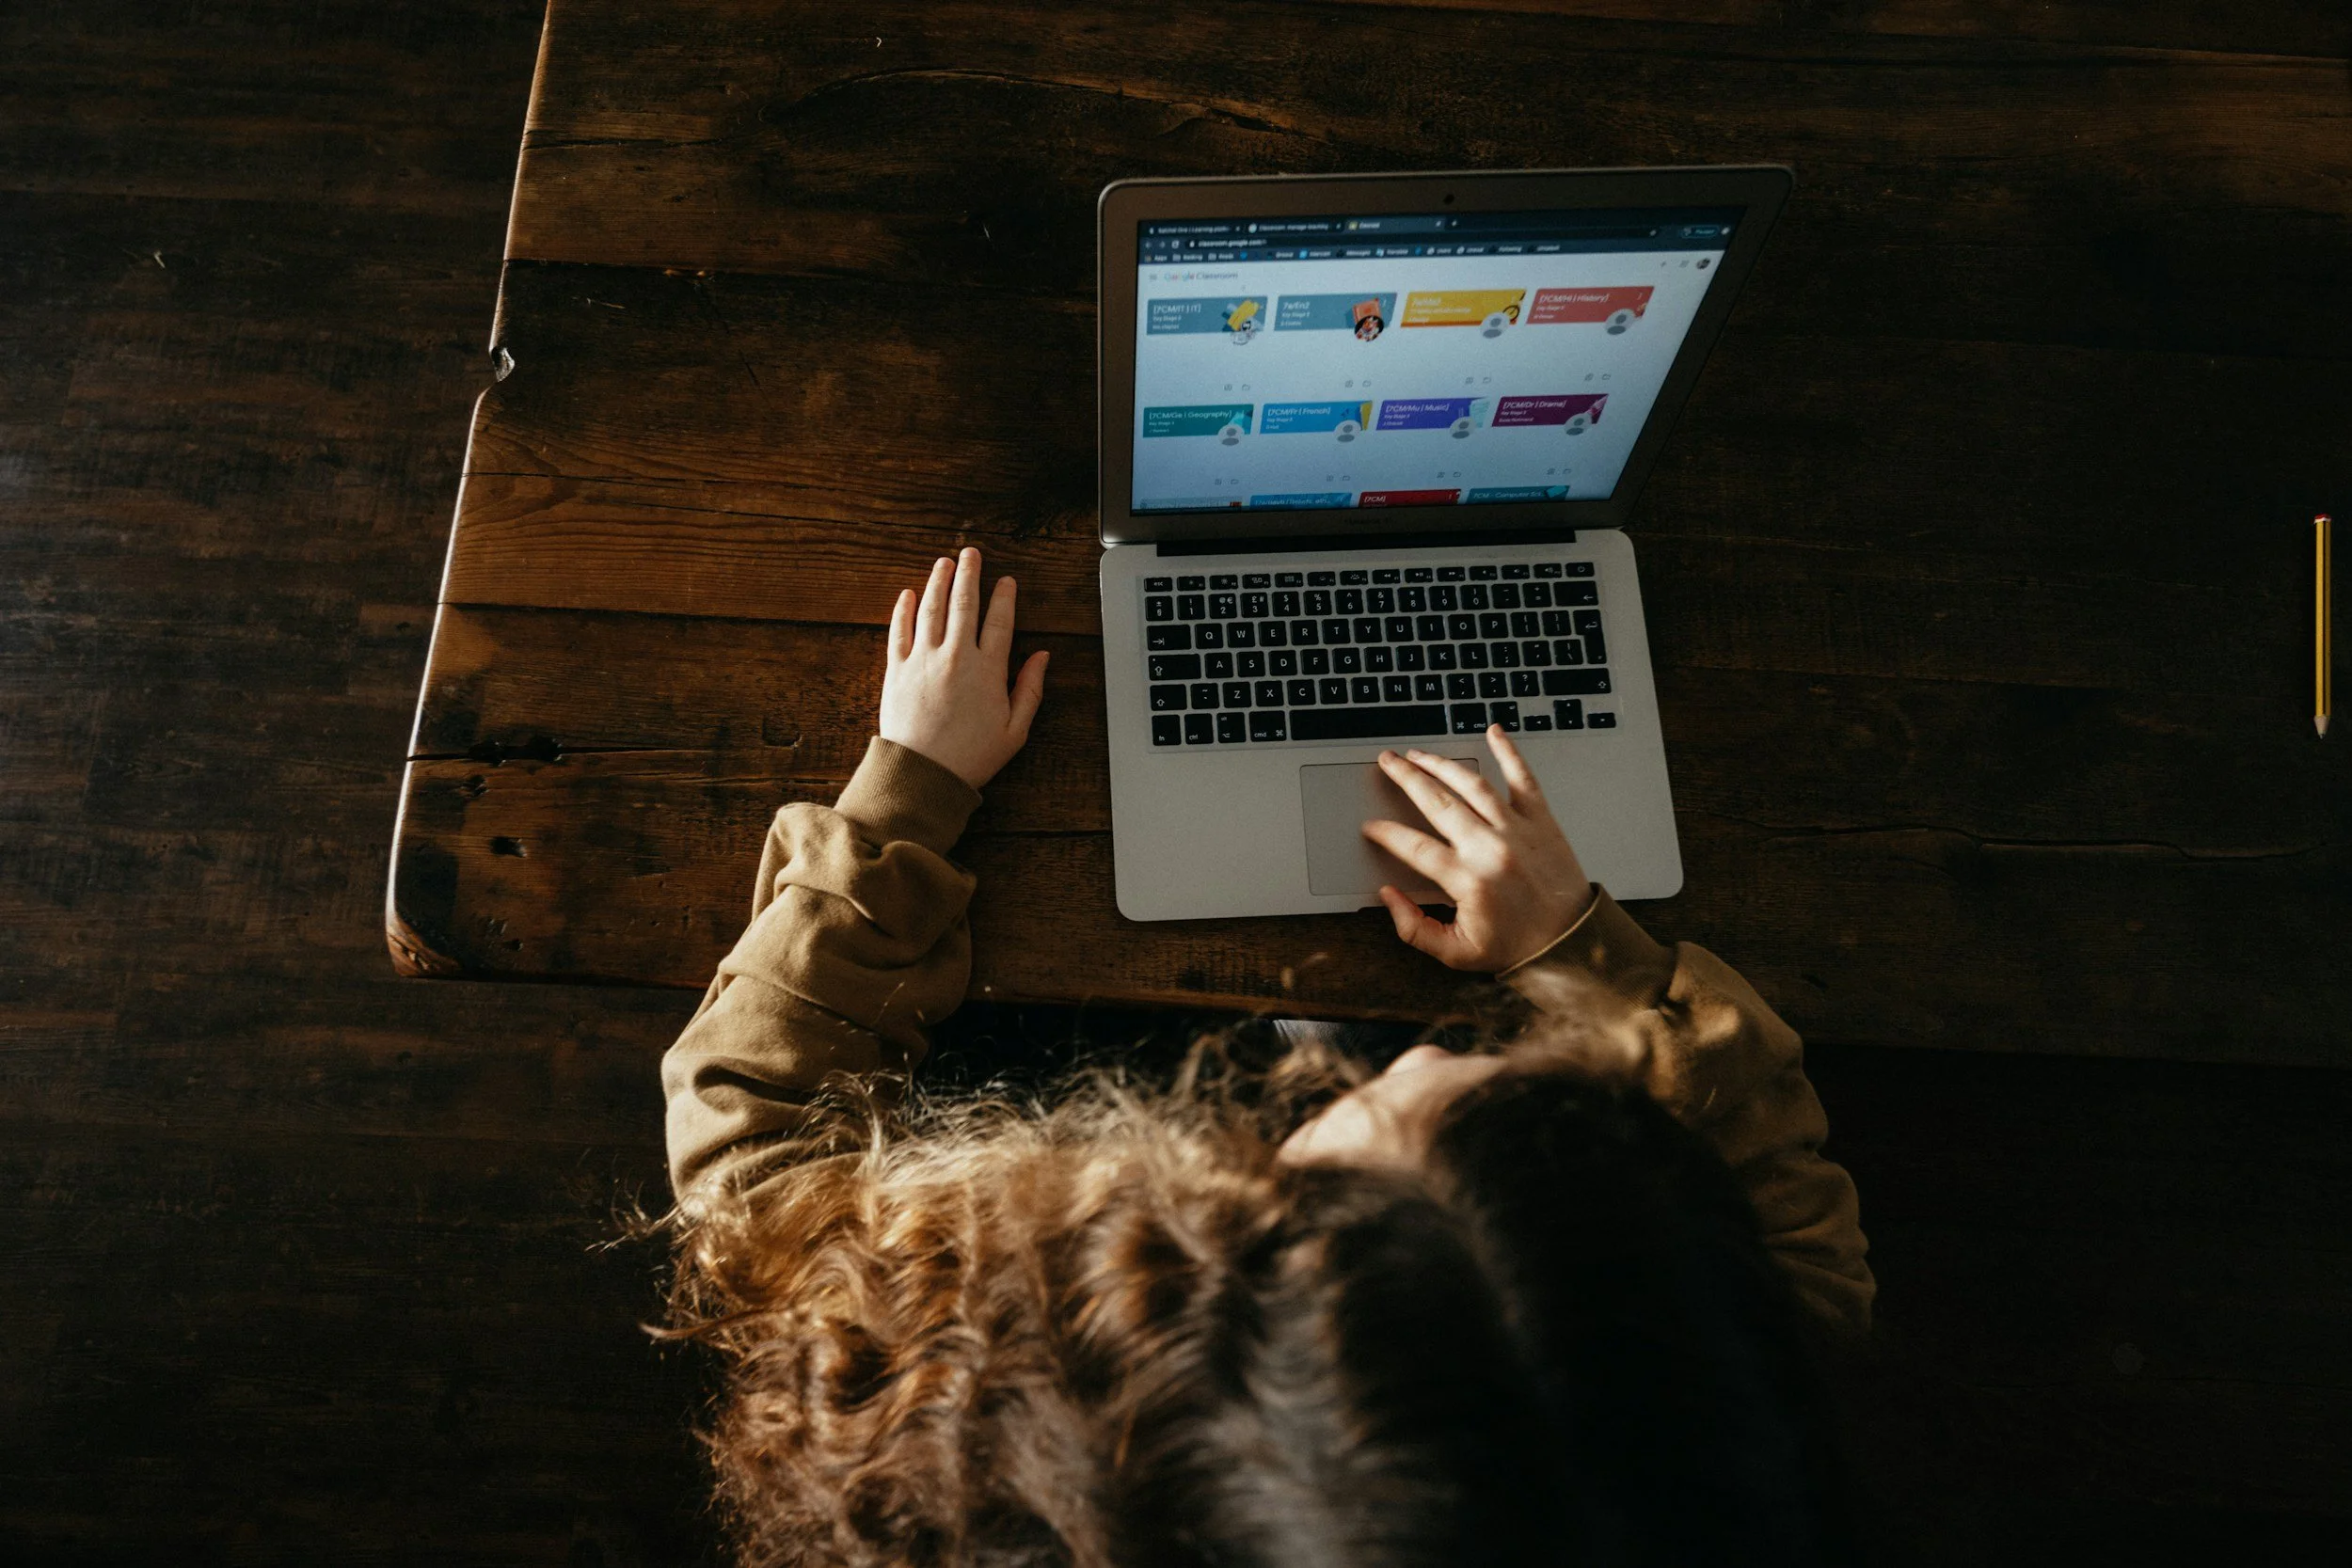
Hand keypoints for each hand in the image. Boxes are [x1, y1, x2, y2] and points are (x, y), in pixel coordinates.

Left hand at [878, 548, 1048, 789]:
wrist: (923, 774)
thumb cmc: (971, 757)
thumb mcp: (1015, 730)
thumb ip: (1030, 690)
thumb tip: (1043, 657)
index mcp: (988, 670)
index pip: (1000, 621)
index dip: (1005, 597)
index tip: (1006, 582)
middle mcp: (955, 656)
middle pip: (964, 604)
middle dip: (969, 574)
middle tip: (971, 553)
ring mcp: (923, 660)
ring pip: (931, 609)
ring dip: (938, 581)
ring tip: (944, 563)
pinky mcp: (896, 669)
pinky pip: (899, 630)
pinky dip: (904, 609)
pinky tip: (909, 594)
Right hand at [1362, 728, 1594, 972]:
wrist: (1571, 942)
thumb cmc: (1515, 946)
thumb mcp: (1455, 952)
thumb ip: (1414, 927)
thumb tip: (1389, 897)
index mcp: (1468, 880)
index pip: (1414, 847)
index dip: (1387, 834)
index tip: (1372, 827)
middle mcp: (1490, 848)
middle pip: (1437, 802)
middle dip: (1406, 778)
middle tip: (1387, 763)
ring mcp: (1517, 830)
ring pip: (1471, 785)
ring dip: (1441, 765)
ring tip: (1419, 755)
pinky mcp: (1541, 821)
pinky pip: (1523, 778)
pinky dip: (1509, 753)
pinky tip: (1494, 732)